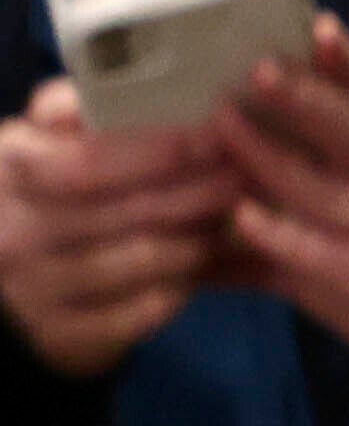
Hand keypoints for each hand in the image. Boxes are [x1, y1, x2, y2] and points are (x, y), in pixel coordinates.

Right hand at [0, 74, 242, 371]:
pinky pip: (144, 311)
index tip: (217, 133)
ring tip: (237, 215)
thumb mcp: (41, 143)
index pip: (89, 161)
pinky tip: (207, 264)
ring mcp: (35, 289)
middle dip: (199, 190)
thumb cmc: (42, 193)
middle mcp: (13, 232)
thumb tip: (106, 89)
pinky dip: (185, 286)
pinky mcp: (62, 336)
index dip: (158, 149)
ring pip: (145, 260)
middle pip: (129, 211)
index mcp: (8, 169)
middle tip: (248, 174)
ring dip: (200, 236)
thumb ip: (70, 110)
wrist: (8, 277)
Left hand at [206, 14, 348, 345]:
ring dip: (280, 160)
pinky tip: (249, 220)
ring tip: (229, 129)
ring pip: (341, 191)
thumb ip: (269, 211)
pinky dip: (292, 239)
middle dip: (311, 101)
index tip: (316, 27)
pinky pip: (336, 257)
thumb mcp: (332, 236)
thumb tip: (194, 182)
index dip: (346, 69)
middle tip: (259, 69)